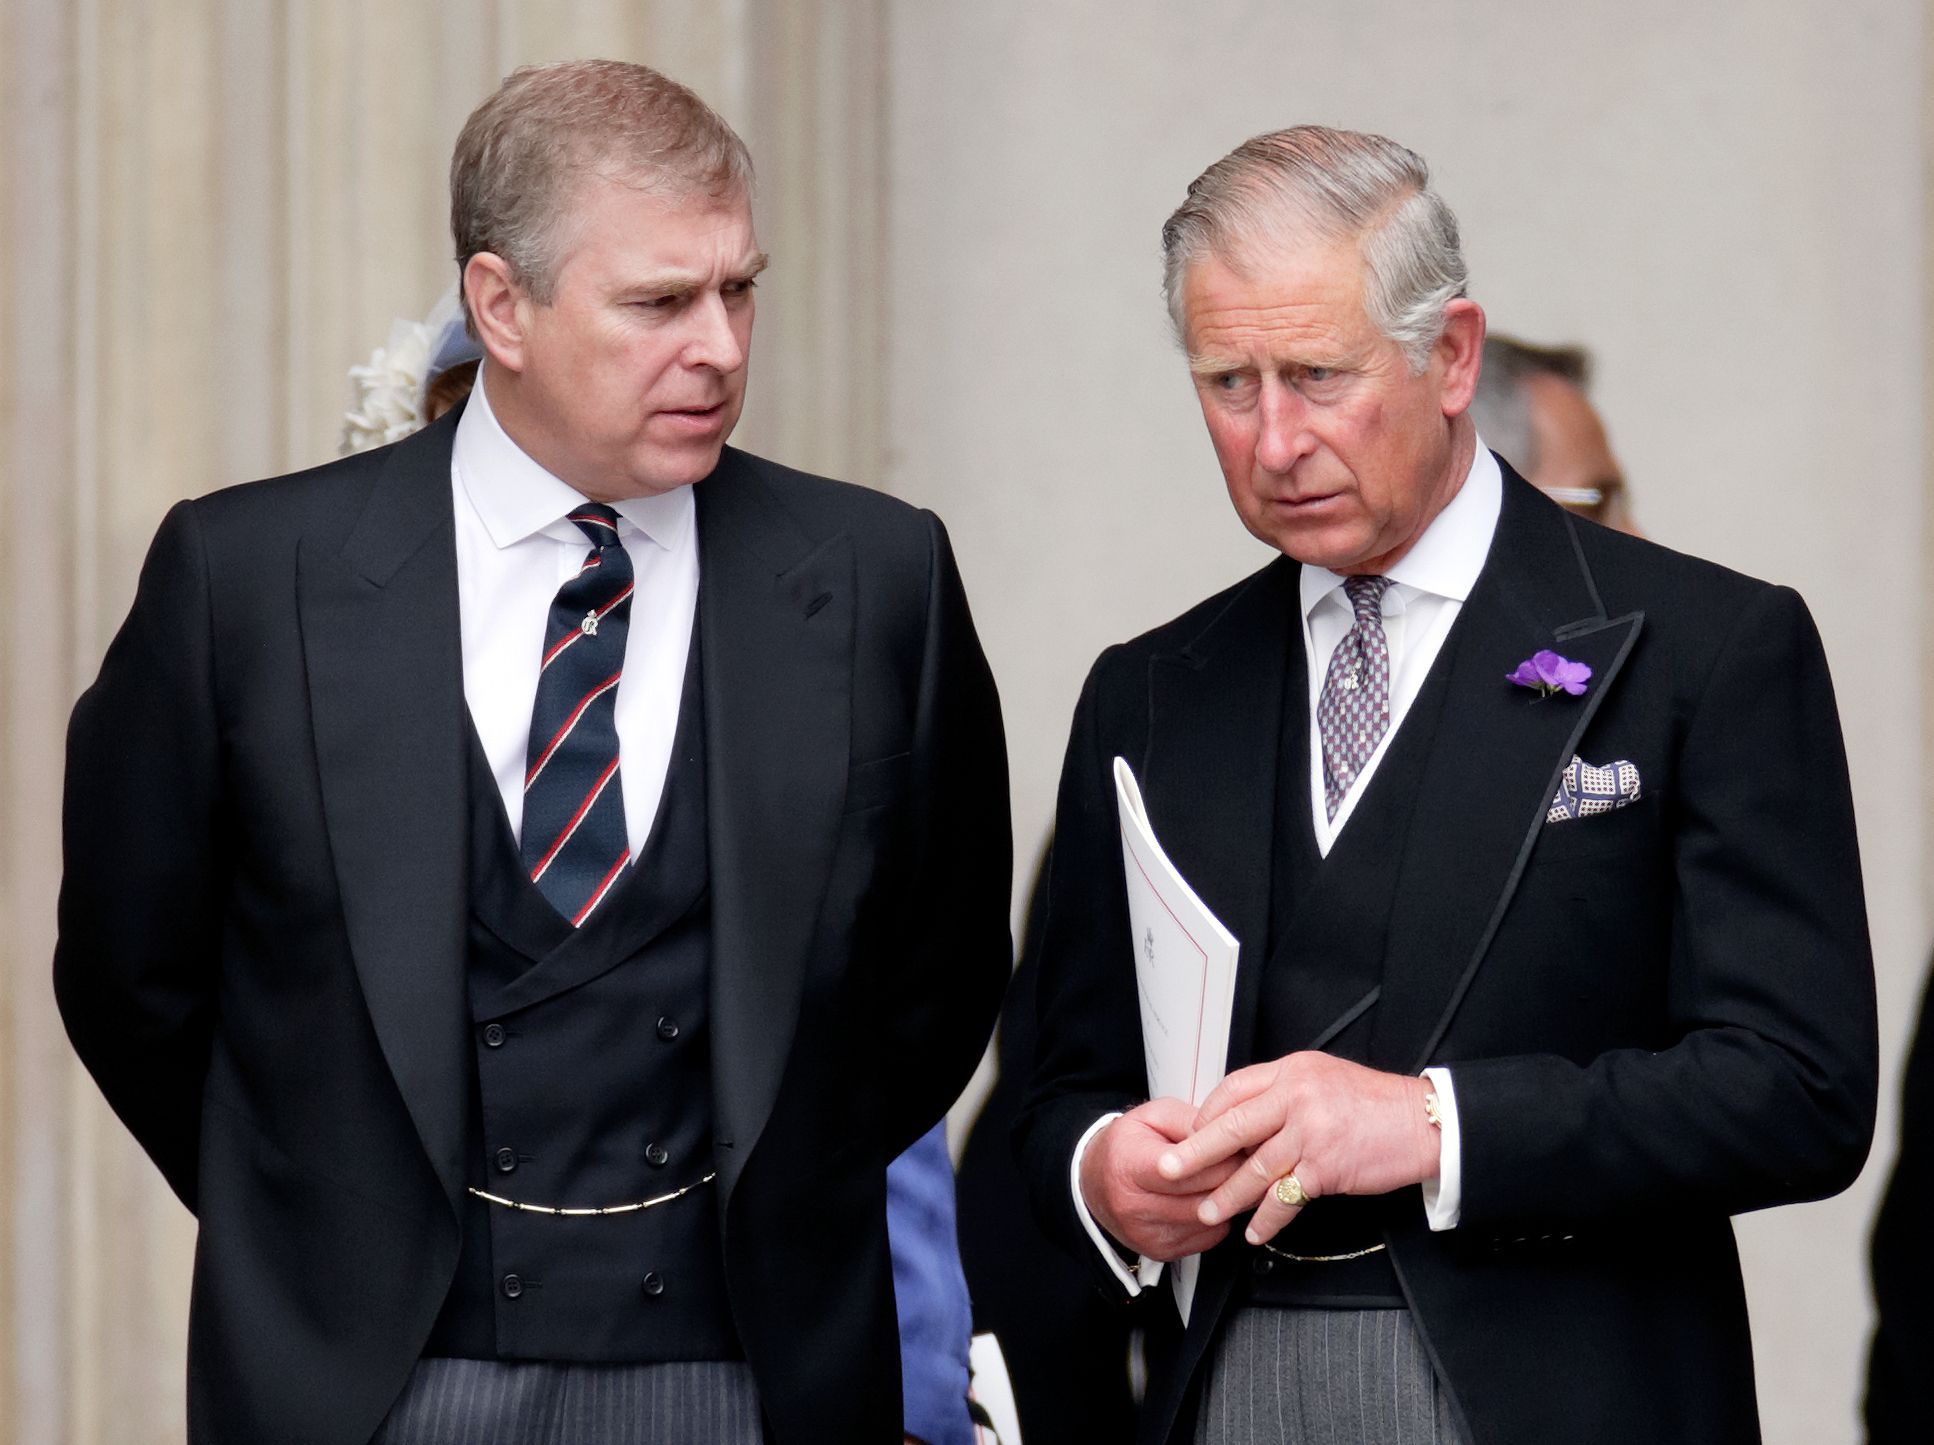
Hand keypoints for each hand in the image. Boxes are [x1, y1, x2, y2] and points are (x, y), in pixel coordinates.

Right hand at [1079, 1097, 1240, 1261]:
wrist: (1095, 1181)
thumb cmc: (1126, 1145)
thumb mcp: (1154, 1116)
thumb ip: (1191, 1122)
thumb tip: (1229, 1138)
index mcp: (1128, 1166)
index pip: (1184, 1170)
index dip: (1220, 1158)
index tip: (1242, 1147)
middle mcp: (1133, 1206)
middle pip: (1201, 1198)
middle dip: (1233, 1180)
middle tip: (1251, 1164)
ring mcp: (1146, 1234)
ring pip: (1209, 1221)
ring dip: (1229, 1202)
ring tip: (1239, 1180)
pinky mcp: (1160, 1251)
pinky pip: (1207, 1238)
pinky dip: (1218, 1219)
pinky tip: (1216, 1199)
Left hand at [1155, 1052, 1440, 1246]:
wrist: (1421, 1122)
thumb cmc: (1374, 1104)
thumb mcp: (1323, 1079)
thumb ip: (1285, 1092)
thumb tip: (1244, 1116)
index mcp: (1293, 1070)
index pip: (1234, 1089)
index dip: (1208, 1114)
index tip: (1192, 1134)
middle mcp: (1297, 1096)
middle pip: (1232, 1125)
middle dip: (1195, 1152)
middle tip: (1168, 1169)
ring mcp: (1311, 1131)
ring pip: (1255, 1167)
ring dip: (1228, 1195)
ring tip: (1208, 1211)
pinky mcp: (1327, 1166)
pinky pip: (1286, 1196)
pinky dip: (1268, 1218)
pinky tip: (1255, 1230)